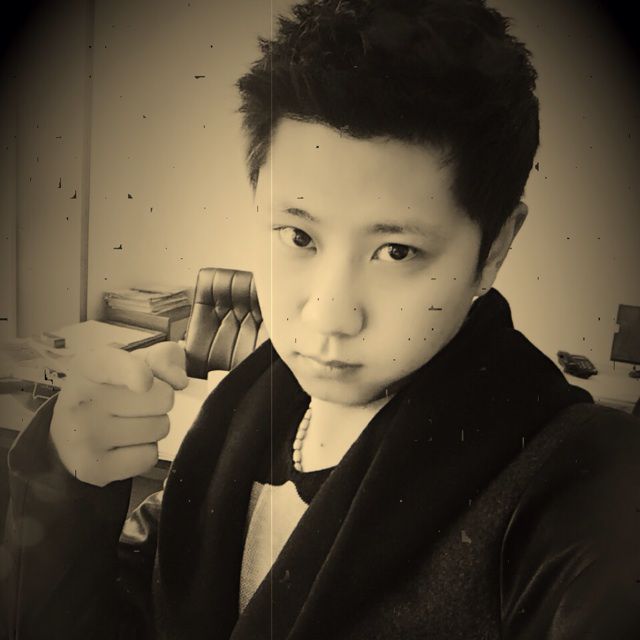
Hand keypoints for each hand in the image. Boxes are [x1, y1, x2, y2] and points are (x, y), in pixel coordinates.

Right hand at [50, 341, 187, 486]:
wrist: (72, 431)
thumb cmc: (114, 388)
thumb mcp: (136, 361)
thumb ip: (163, 357)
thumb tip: (178, 380)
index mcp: (88, 366)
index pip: (112, 366)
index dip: (135, 373)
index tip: (144, 382)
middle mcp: (80, 400)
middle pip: (162, 398)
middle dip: (160, 400)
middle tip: (138, 403)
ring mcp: (82, 437)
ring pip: (159, 428)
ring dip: (154, 426)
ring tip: (130, 423)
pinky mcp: (91, 469)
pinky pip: (149, 457)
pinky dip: (145, 451)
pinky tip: (125, 445)